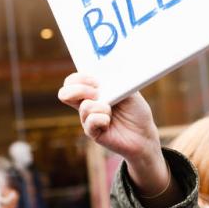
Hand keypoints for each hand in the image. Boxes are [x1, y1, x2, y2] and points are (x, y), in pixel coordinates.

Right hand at [58, 73, 177, 206]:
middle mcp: (87, 104)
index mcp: (92, 91)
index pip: (72, 81)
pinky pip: (91, 121)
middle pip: (64, 94)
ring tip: (112, 111)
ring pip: (84, 107)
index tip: (97, 81)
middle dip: (81, 89)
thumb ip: (114, 80)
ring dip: (102, 106)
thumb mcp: (128, 89)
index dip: (80, 78)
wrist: (144, 134)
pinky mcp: (92, 132)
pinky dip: (103, 118)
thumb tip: (102, 73)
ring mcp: (88, 119)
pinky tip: (110, 122)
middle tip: (98, 93)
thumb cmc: (136, 111)